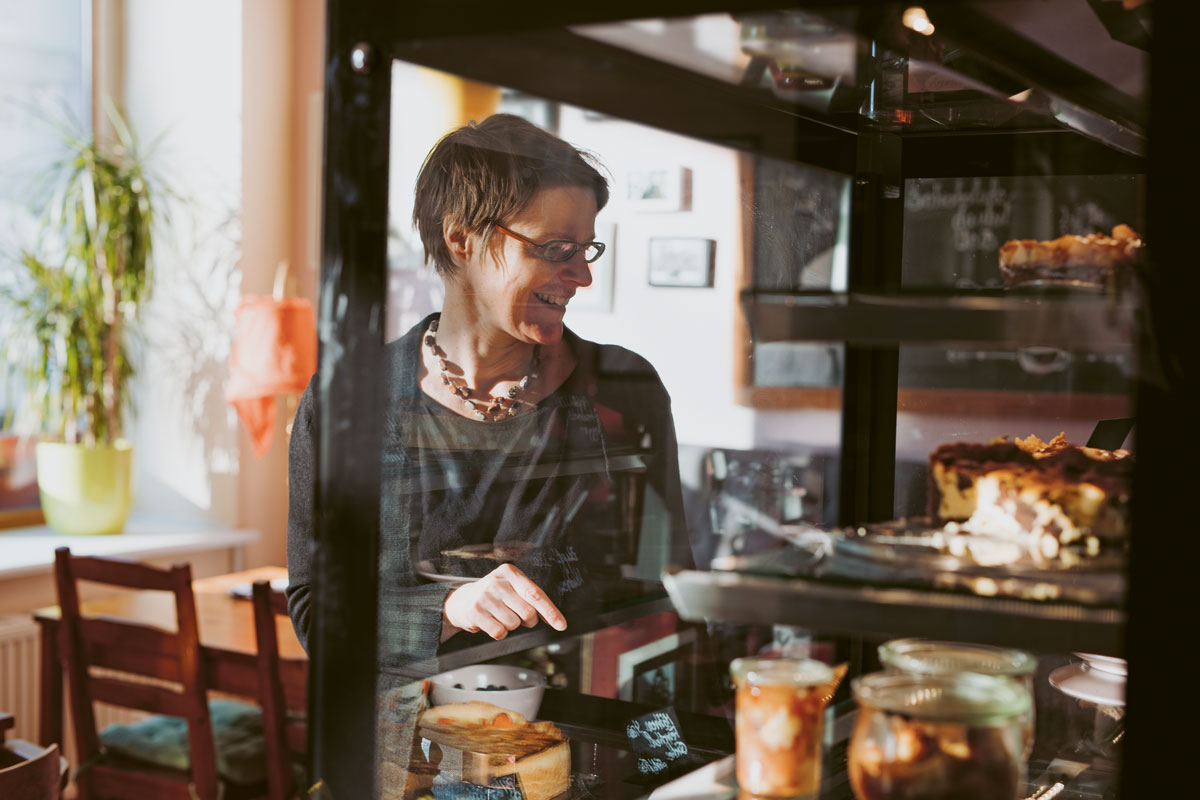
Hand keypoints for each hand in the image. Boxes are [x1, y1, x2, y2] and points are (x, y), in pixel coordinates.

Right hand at [442, 563, 566, 640]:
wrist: (461, 601)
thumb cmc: (495, 595)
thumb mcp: (512, 588)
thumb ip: (532, 598)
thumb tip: (555, 618)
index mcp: (510, 572)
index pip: (535, 594)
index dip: (550, 611)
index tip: (561, 625)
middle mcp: (497, 582)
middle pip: (528, 612)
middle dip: (528, 620)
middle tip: (518, 615)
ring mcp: (485, 597)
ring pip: (514, 624)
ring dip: (511, 626)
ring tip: (499, 616)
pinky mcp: (475, 612)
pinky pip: (500, 632)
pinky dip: (500, 632)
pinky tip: (491, 622)